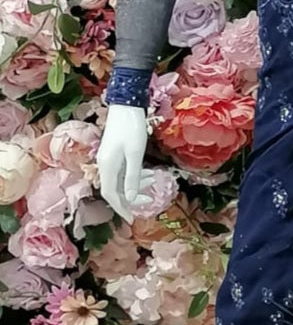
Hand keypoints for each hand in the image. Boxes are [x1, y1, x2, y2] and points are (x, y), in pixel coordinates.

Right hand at [96, 104, 148, 224]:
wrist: (126, 104)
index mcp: (107, 166)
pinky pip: (123, 171)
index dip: (121, 208)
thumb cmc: (131, 128)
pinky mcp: (114, 153)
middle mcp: (105, 164)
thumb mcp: (135, 154)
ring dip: (136, 184)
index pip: (111, 194)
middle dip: (131, 198)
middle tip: (149, 202)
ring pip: (120, 180)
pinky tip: (148, 173)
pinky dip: (135, 175)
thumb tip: (131, 198)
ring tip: (154, 180)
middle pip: (115, 190)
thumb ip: (133, 177)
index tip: (132, 219)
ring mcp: (109, 158)